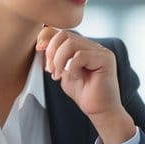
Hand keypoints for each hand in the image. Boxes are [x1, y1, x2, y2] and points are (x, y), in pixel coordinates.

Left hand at [36, 26, 134, 143]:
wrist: (101, 111)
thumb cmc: (84, 94)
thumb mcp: (64, 72)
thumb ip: (56, 58)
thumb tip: (42, 43)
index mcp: (85, 47)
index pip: (63, 32)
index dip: (47, 38)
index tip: (38, 50)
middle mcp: (94, 46)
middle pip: (65, 34)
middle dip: (51, 51)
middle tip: (50, 70)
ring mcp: (101, 51)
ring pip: (70, 43)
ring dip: (59, 60)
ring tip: (58, 75)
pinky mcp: (106, 59)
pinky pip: (79, 56)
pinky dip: (71, 68)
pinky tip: (74, 78)